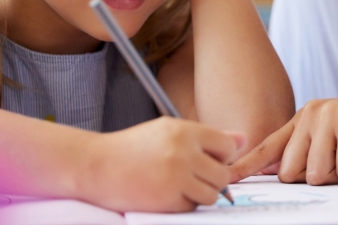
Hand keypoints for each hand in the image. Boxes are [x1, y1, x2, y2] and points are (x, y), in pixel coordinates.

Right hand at [83, 117, 245, 211]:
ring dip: (200, 193)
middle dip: (213, 178)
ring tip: (178, 184)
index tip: (208, 159)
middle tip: (192, 175)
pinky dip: (184, 204)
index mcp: (184, 131)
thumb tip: (242, 140)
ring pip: (212, 194)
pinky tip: (166, 193)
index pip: (228, 146)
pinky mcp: (168, 201)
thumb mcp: (167, 130)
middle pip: (223, 174)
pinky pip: (192, 207)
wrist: (95, 166)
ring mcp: (176, 178)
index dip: (221, 156)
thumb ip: (206, 136)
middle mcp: (183, 153)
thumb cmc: (132, 147)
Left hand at [228, 92, 337, 185]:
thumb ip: (309, 157)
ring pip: (316, 174)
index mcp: (304, 119)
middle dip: (321, 178)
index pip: (268, 148)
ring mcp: (329, 115)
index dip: (246, 166)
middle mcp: (311, 113)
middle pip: (291, 173)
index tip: (227, 178)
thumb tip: (278, 177)